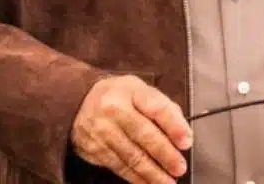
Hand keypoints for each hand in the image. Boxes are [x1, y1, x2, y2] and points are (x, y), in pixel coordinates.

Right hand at [70, 74, 192, 182]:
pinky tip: (149, 183)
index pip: (156, 107)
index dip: (174, 125)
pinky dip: (136, 178)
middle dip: (164, 154)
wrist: (77, 102)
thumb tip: (182, 131)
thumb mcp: (139, 89)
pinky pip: (119, 166)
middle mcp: (114, 109)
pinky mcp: (95, 149)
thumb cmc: (118, 96)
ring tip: (168, 181)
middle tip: (180, 167)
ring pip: (131, 155)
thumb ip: (162, 106)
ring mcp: (102, 130)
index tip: (187, 141)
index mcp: (130, 90)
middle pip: (143, 134)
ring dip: (152, 172)